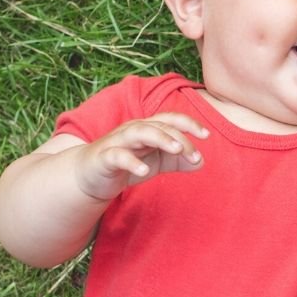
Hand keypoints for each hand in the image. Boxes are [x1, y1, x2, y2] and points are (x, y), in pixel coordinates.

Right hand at [75, 113, 207, 199]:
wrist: (89, 176)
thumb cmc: (126, 164)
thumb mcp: (156, 163)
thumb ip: (177, 161)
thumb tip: (201, 162)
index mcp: (147, 128)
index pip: (170, 119)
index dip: (189, 123)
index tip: (207, 135)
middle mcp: (133, 130)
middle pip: (159, 125)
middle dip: (180, 138)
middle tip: (196, 155)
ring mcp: (117, 142)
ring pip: (139, 132)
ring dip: (160, 138)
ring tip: (177, 150)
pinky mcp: (104, 157)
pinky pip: (117, 156)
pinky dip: (131, 162)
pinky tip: (144, 172)